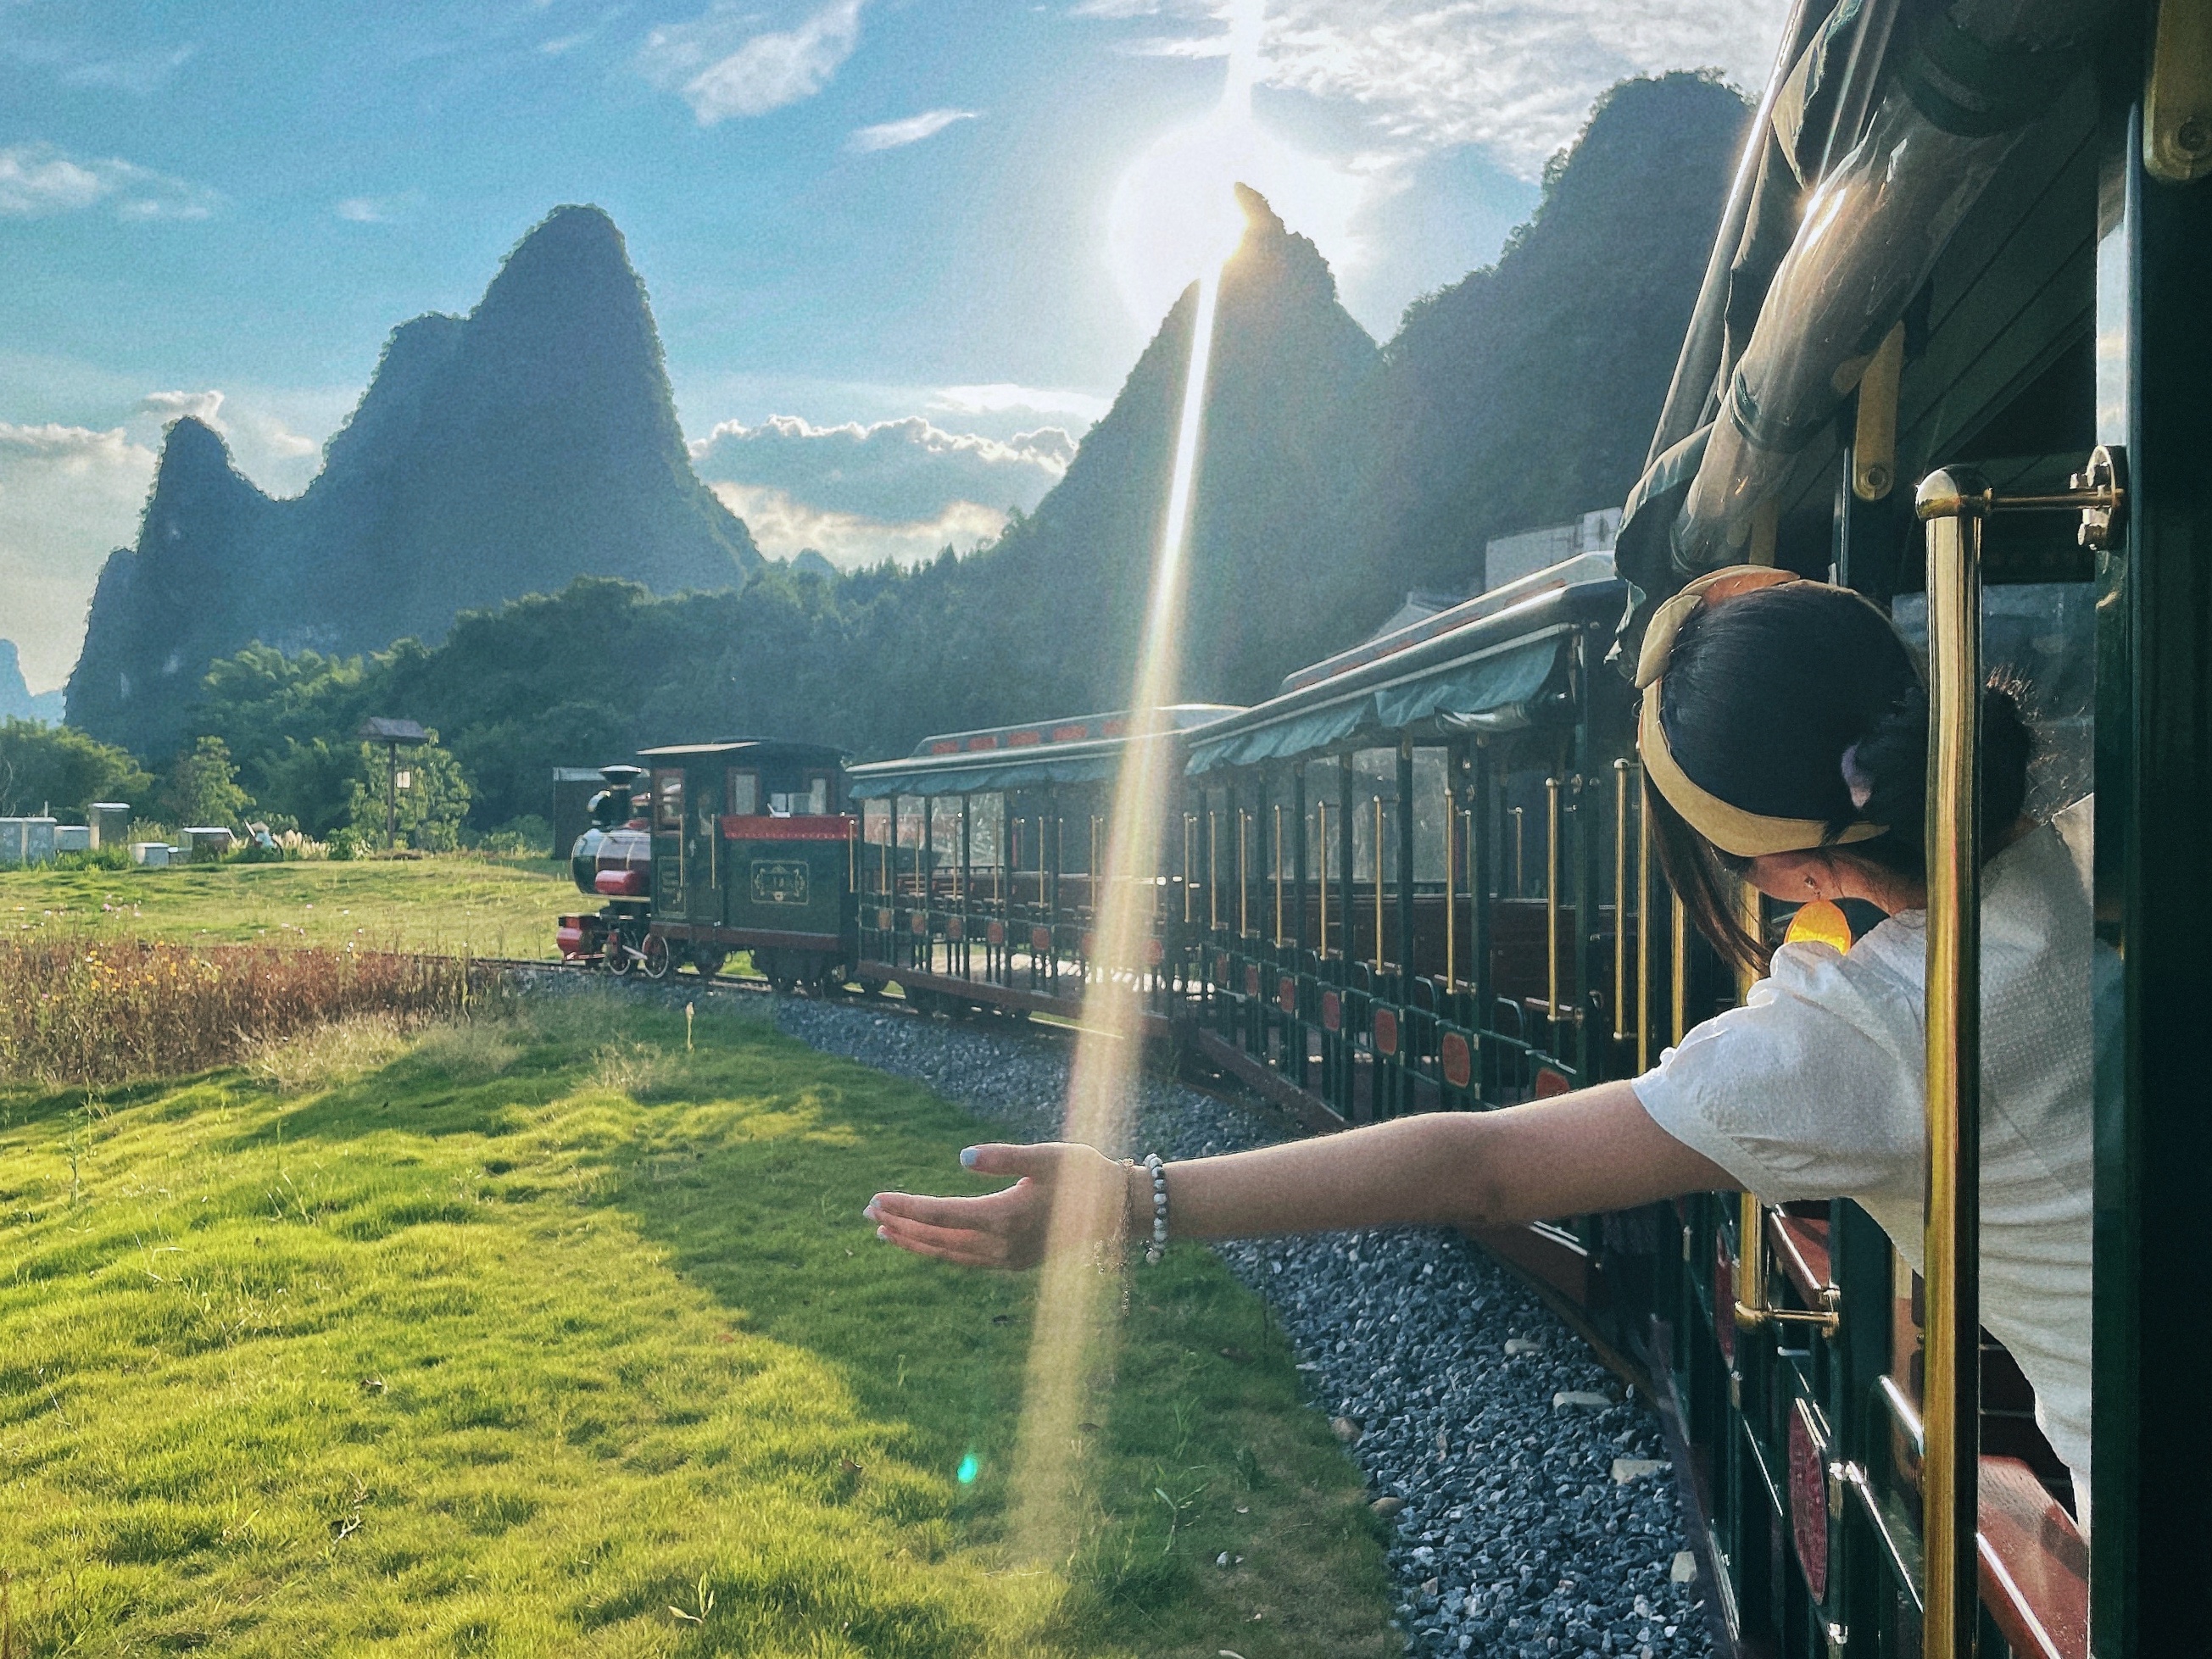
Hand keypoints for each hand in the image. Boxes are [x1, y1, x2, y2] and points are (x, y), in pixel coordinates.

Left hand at [865, 1142, 1130, 1269]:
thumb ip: (1004, 1157)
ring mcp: (1008, 1258)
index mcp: (1005, 1217)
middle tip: (868, 1213)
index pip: (941, 1214)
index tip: (876, 1199)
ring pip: (949, 1255)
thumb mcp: (1047, 1156)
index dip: (906, 1207)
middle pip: (938, 1239)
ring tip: (885, 1232)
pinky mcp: (1015, 1261)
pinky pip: (966, 1260)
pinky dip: (940, 1252)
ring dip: (916, 1243)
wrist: (1121, 1209)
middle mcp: (1002, 1245)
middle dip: (901, 1226)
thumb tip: (962, 1156)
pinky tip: (928, 1243)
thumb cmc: (1085, 1175)